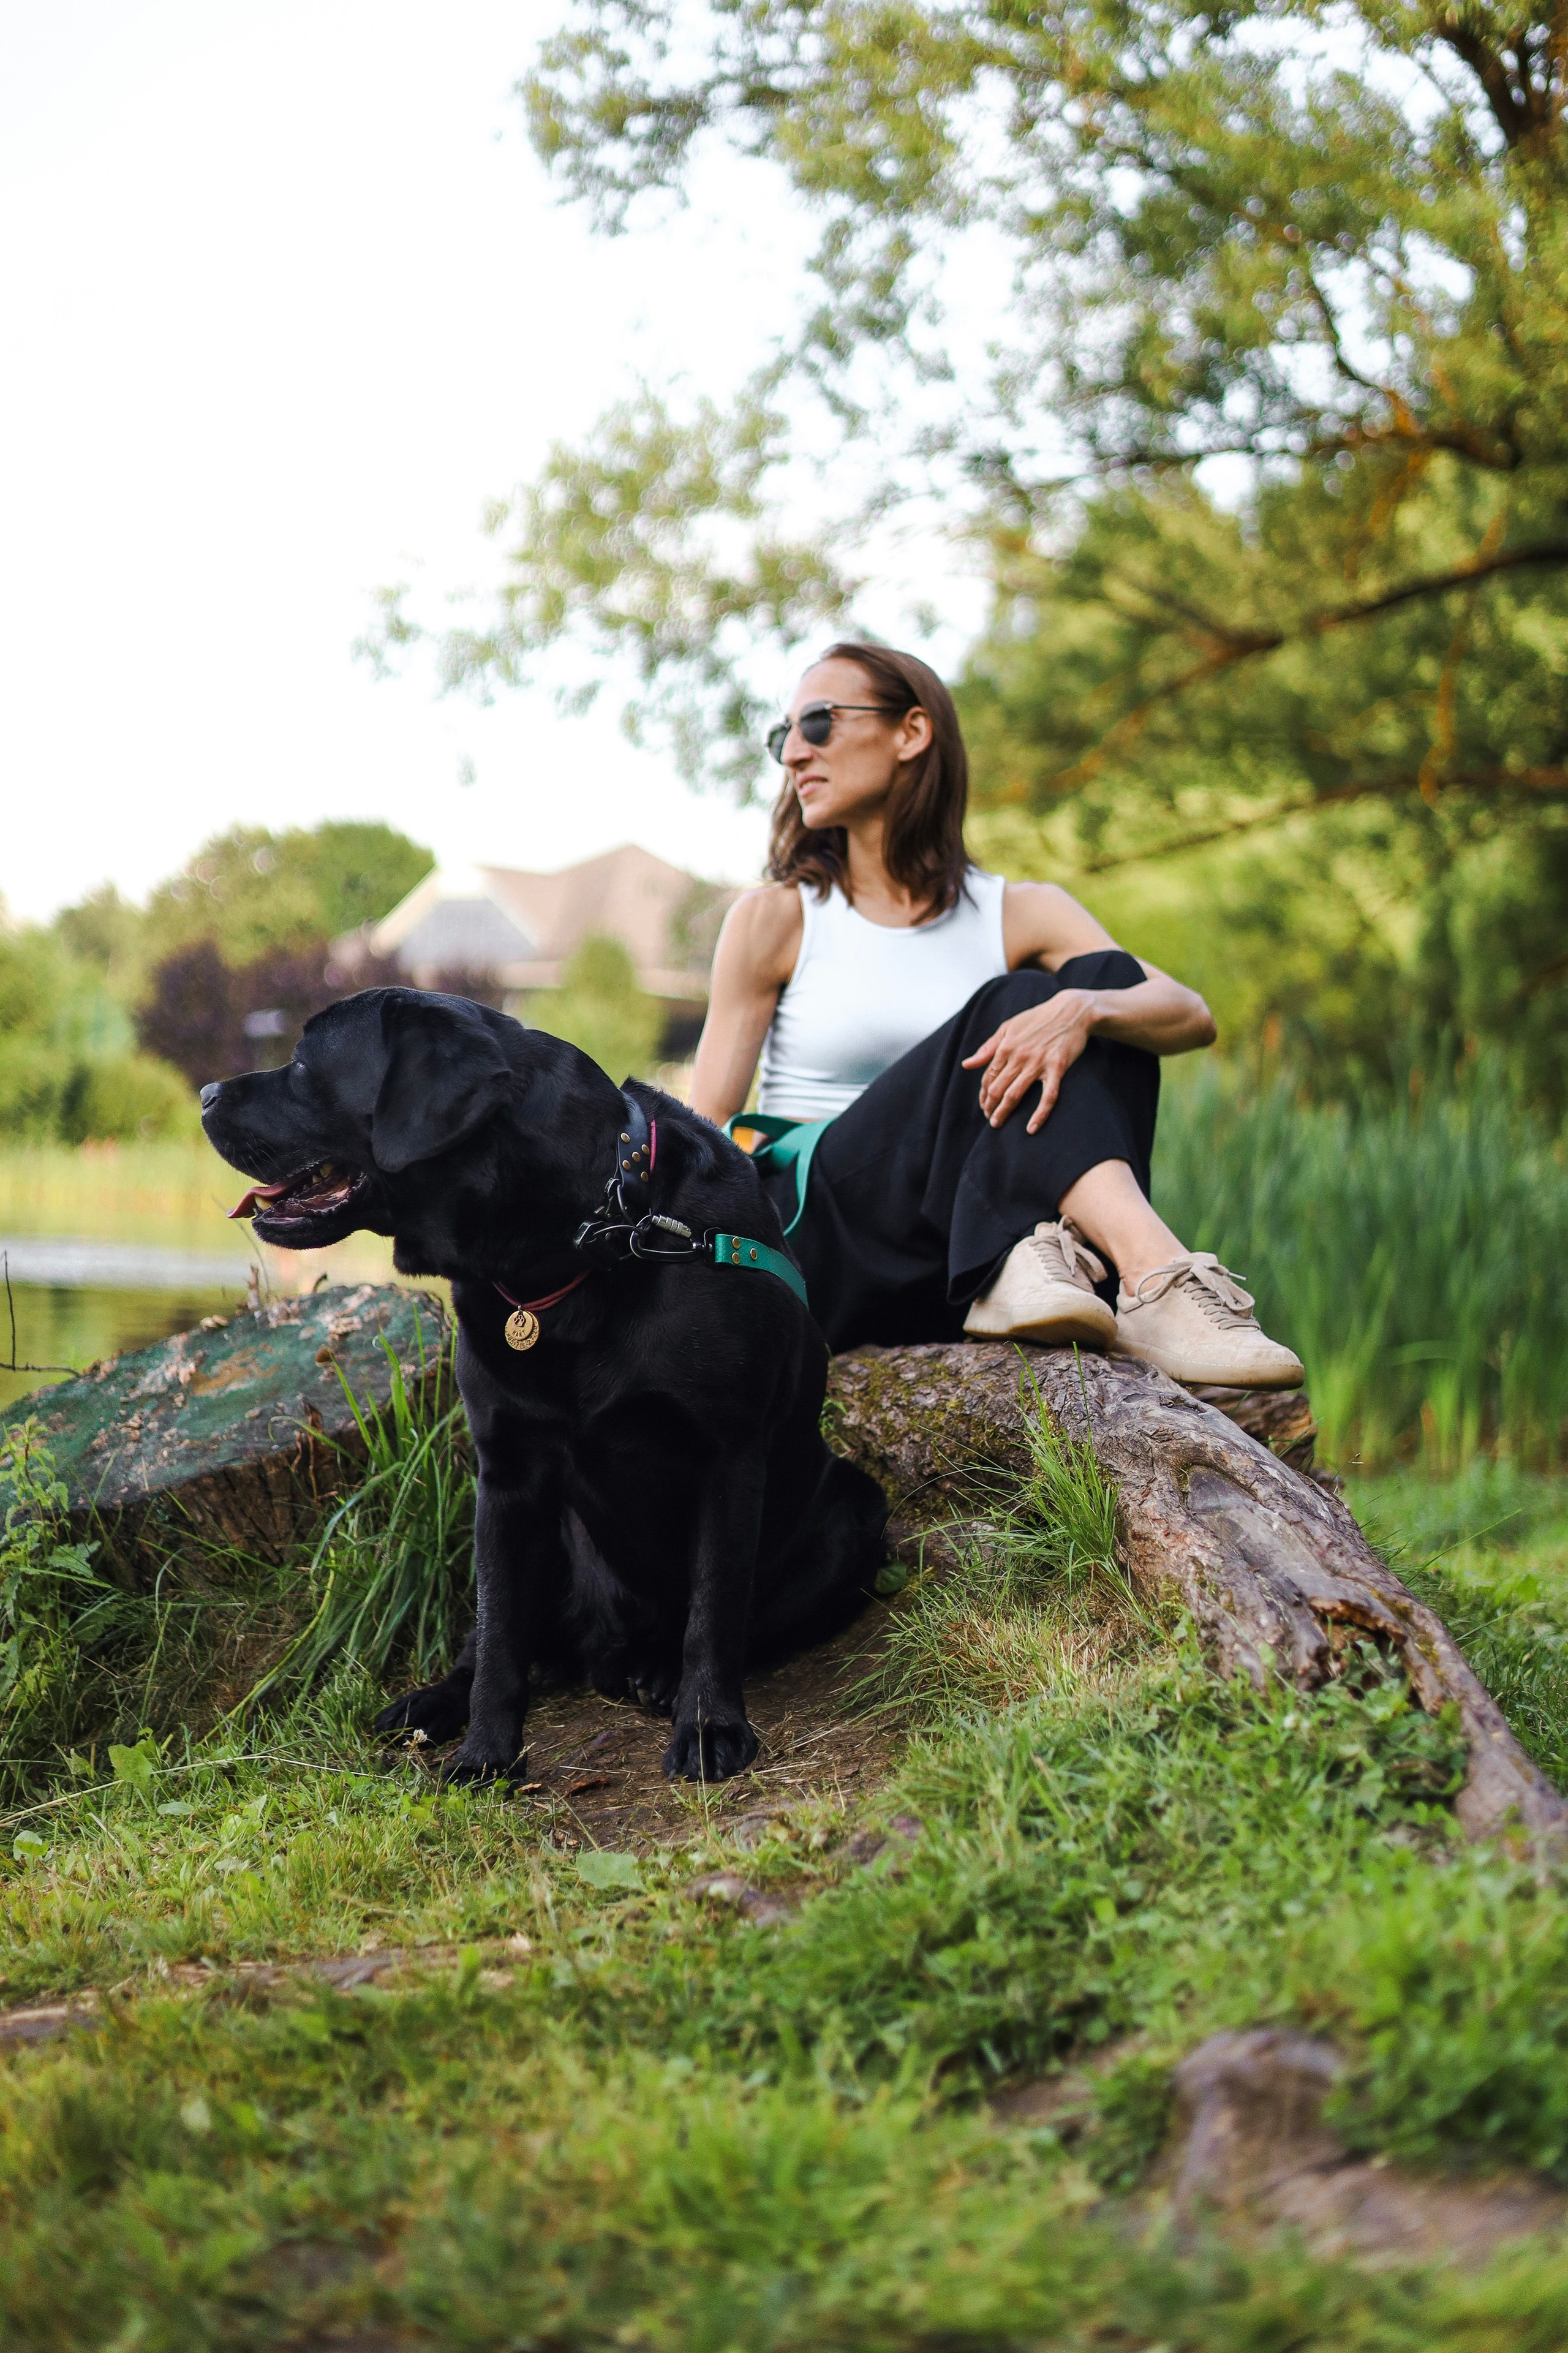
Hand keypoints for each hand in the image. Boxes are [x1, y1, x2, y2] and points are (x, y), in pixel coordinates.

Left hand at [962, 989, 1095, 1131]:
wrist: (1071, 1011)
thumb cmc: (1037, 1019)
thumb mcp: (1008, 1028)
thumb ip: (987, 1048)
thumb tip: (966, 1065)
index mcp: (1005, 1047)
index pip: (988, 1077)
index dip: (983, 1094)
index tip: (984, 1105)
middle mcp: (1018, 1056)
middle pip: (997, 1088)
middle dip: (990, 1107)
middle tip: (990, 1119)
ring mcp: (1038, 1063)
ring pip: (1015, 1094)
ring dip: (1003, 1112)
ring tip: (997, 1124)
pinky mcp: (1057, 1068)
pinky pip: (1047, 1096)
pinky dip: (1039, 1114)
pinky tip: (1031, 1129)